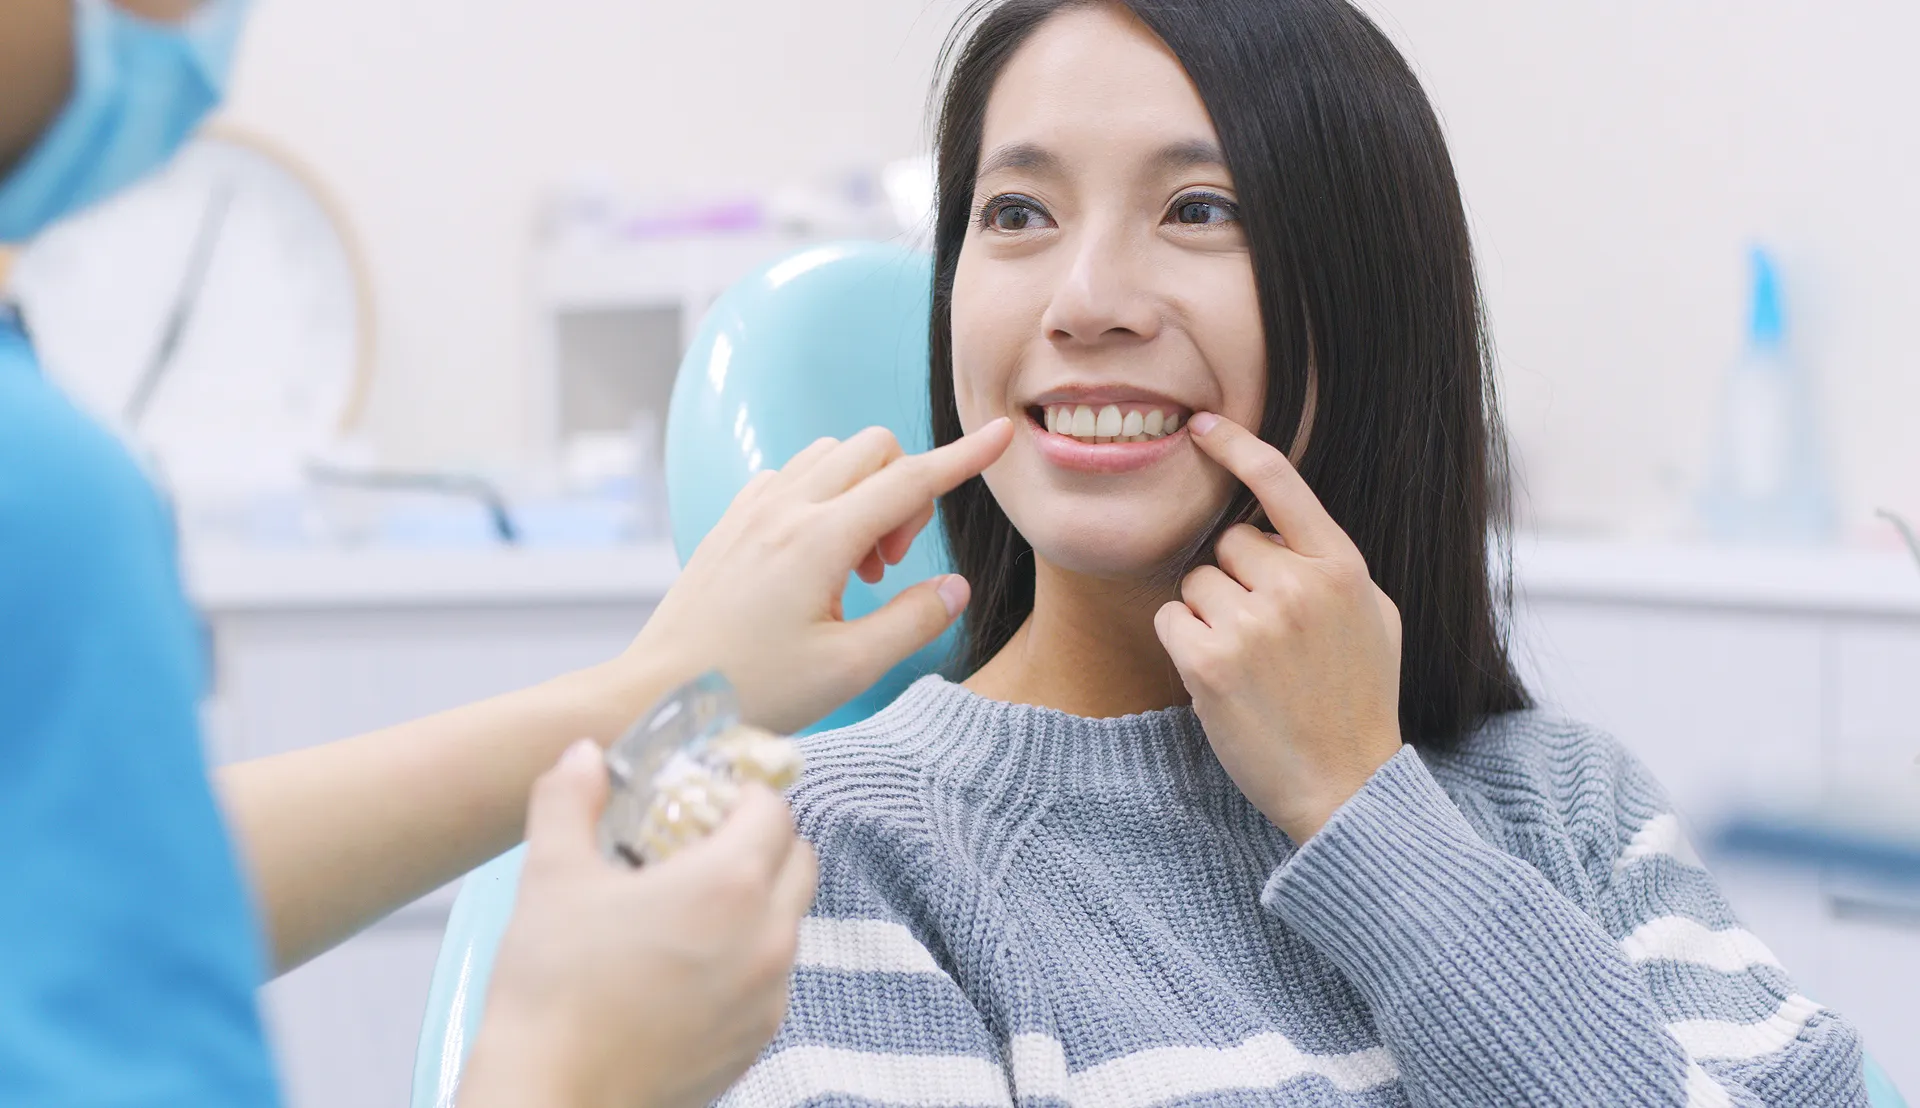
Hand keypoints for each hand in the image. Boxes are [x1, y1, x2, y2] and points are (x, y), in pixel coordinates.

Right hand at [460, 741, 815, 1107]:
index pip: (773, 809)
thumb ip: (570, 799)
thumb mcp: (551, 875)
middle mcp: (768, 937)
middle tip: (699, 846)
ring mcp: (770, 995)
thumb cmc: (552, 990)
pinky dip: (746, 957)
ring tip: (687, 909)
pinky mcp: (757, 1041)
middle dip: (761, 841)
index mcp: (730, 884)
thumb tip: (584, 756)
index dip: (739, 794)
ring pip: (789, 922)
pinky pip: (772, 978)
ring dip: (757, 901)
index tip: (700, 800)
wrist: (552, 1100)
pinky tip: (686, 967)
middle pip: (798, 860)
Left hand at [622, 418, 1013, 733]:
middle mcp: (783, 510)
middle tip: (889, 567)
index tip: (1001, 436)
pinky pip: (792, 478)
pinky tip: (815, 561)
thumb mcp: (849, 669)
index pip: (911, 480)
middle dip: (905, 493)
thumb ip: (912, 620)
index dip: (964, 458)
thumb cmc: (751, 691)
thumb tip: (955, 588)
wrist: (656, 698)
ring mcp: (751, 511)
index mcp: (818, 540)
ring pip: (831, 457)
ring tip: (854, 568)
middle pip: (873, 450)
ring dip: (863, 493)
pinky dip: (822, 499)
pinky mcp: (730, 524)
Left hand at [1153, 413, 1403, 842]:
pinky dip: (1185, 646)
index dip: (1236, 447)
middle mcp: (1298, 586)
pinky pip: (1172, 620)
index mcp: (1342, 568)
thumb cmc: (1360, 702)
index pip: (1281, 484)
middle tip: (1265, 637)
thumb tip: (1287, 529)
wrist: (1346, 787)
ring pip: (1195, 584)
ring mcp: (1253, 623)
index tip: (1201, 426)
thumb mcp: (1374, 618)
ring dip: (1209, 617)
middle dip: (1234, 581)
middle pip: (1227, 545)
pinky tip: (1221, 680)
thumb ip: (1332, 566)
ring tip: (1250, 665)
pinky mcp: (1210, 661)